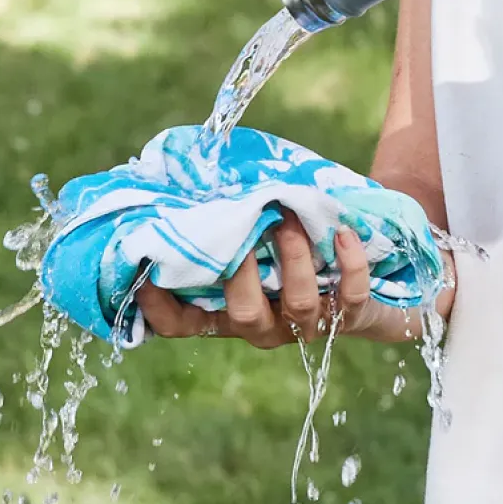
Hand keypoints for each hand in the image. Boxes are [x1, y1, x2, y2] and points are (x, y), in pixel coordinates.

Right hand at [136, 211, 454, 347]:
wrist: (355, 275)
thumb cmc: (282, 248)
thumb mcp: (245, 240)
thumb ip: (215, 223)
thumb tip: (167, 176)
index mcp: (228, 313)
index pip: (183, 325)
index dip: (161, 309)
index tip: (146, 273)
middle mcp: (264, 327)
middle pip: (242, 315)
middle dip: (241, 272)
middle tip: (244, 227)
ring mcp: (307, 325)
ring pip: (299, 304)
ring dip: (294, 256)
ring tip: (288, 215)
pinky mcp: (350, 315)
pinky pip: (350, 296)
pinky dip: (348, 263)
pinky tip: (343, 231)